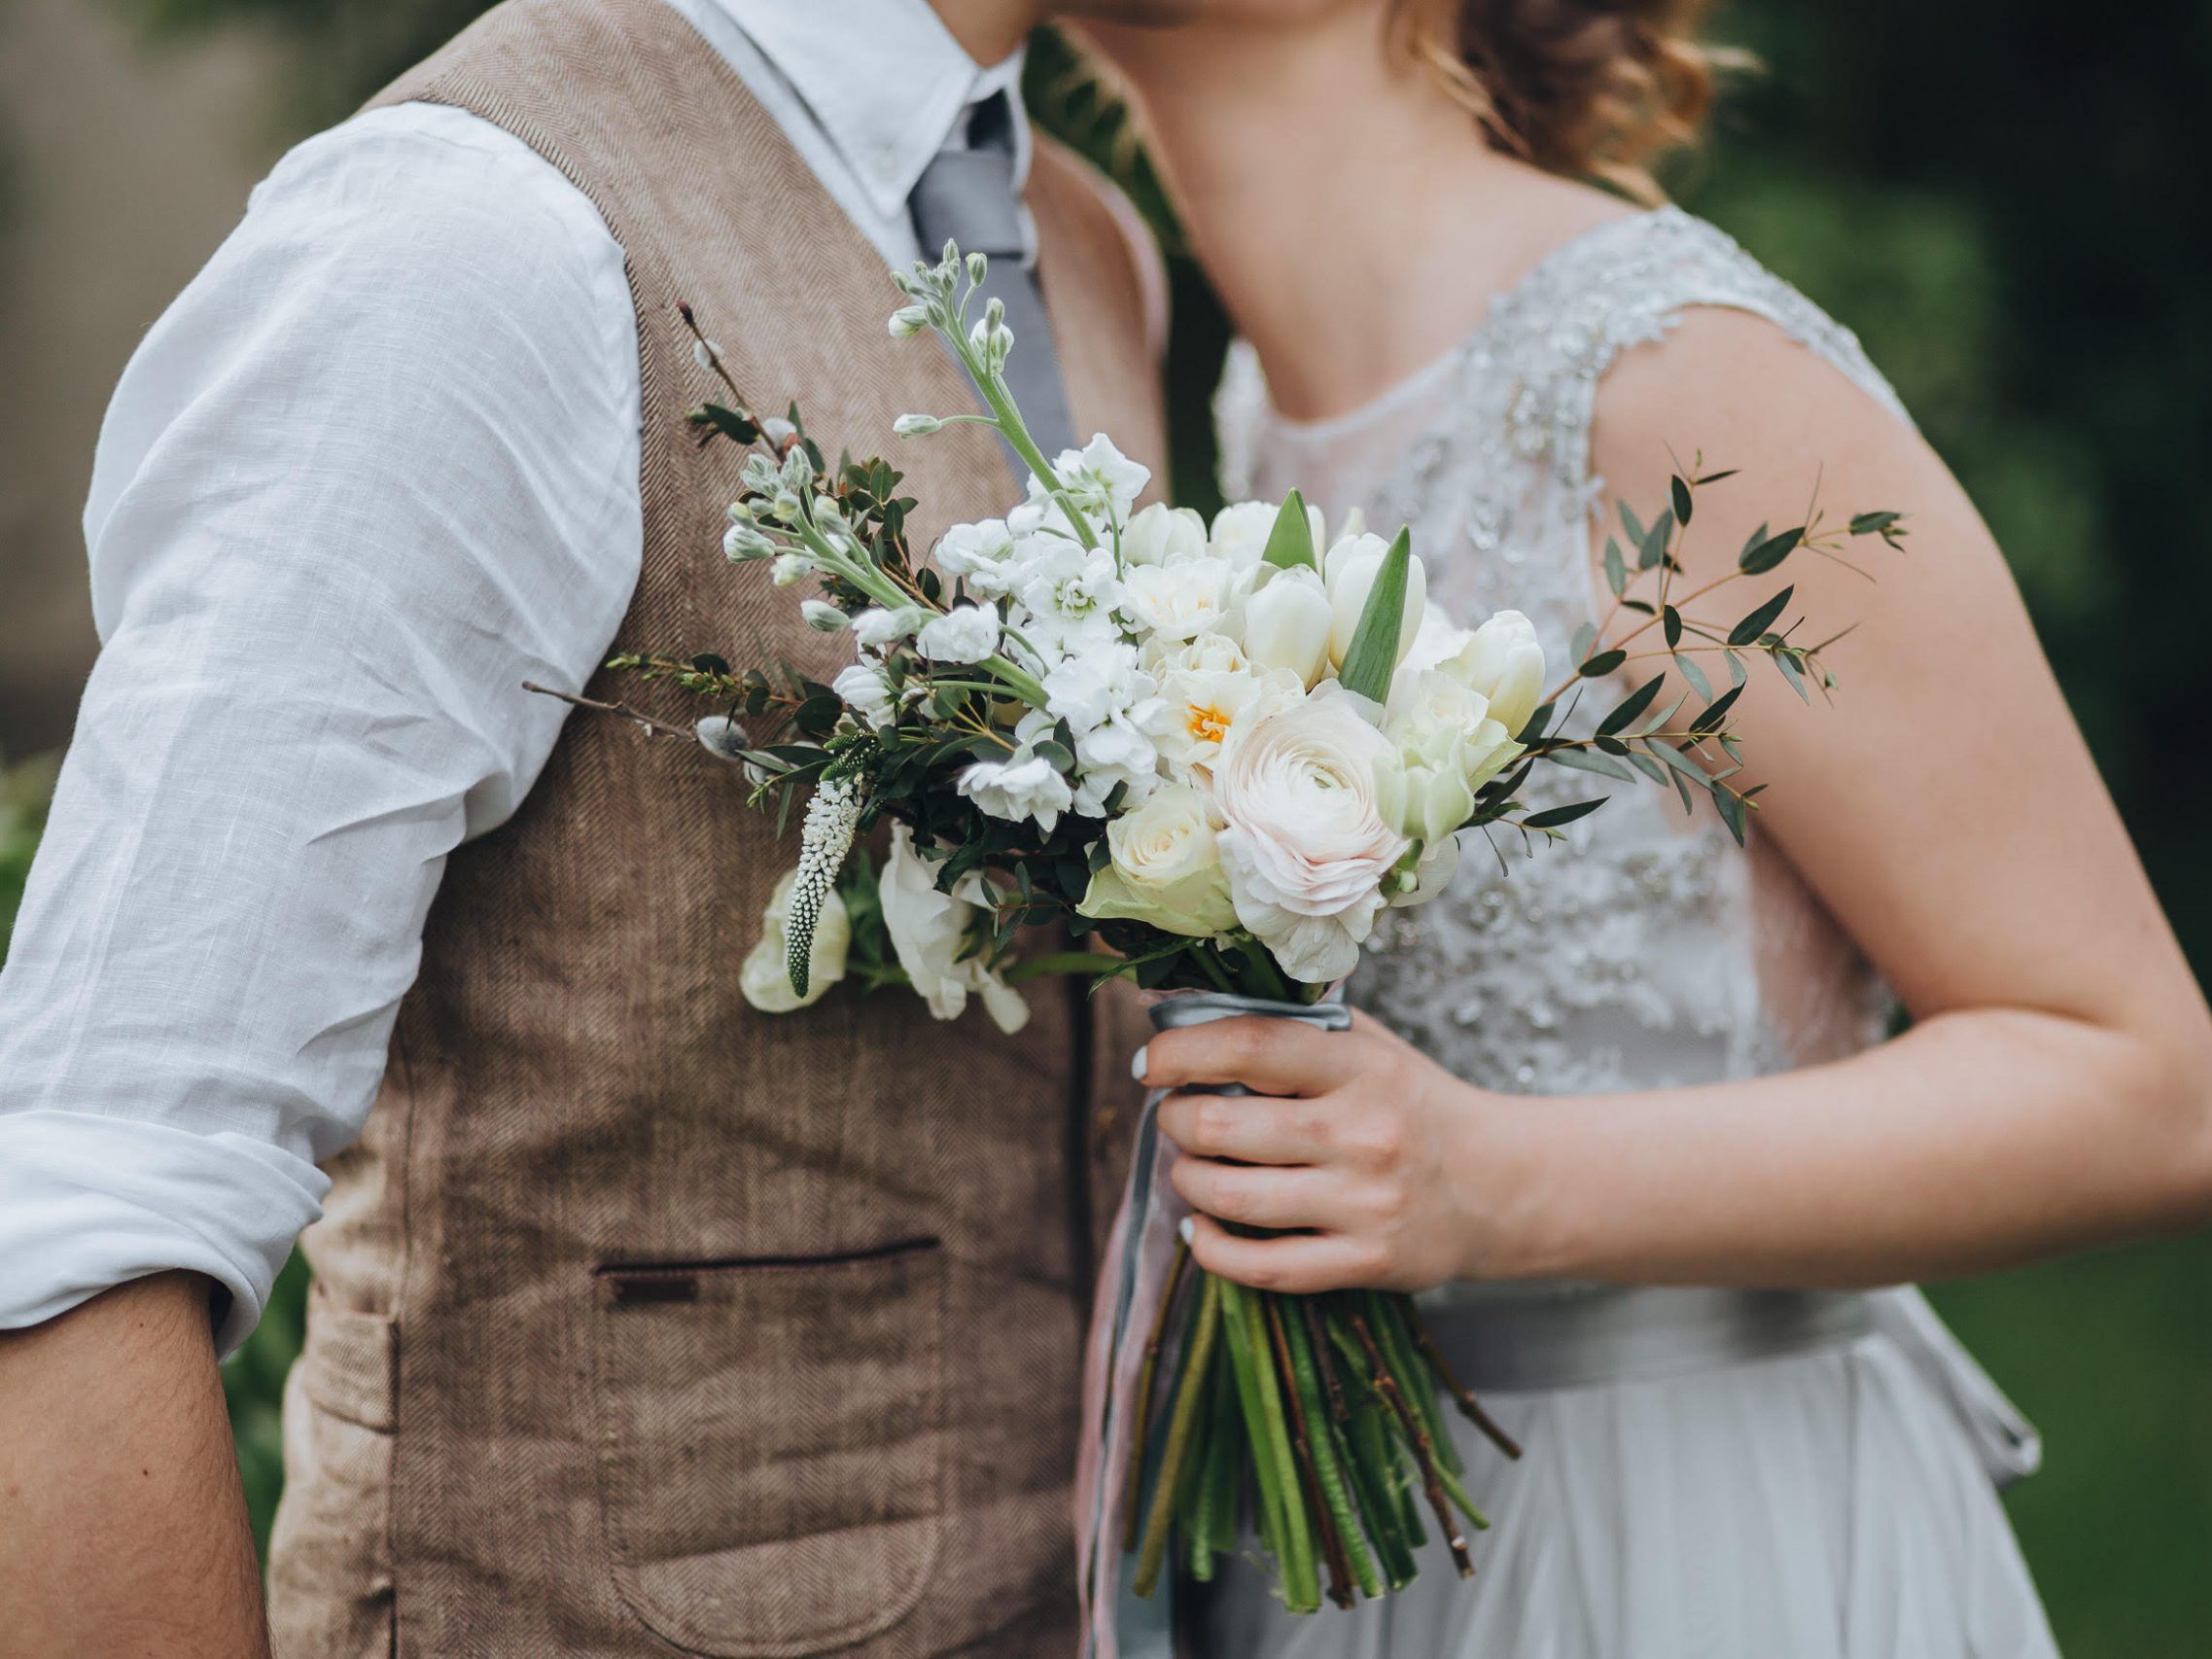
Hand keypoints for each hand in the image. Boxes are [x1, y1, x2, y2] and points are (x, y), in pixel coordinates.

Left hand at [1140, 1011, 1538, 1293]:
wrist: (1497, 1184)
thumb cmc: (1412, 1105)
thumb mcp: (1370, 1048)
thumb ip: (1293, 1030)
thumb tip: (1186, 1015)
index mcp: (1361, 1068)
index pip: (1250, 1046)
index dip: (1181, 1052)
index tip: (1150, 1064)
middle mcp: (1363, 1134)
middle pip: (1222, 1125)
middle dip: (1177, 1120)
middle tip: (1176, 1116)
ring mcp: (1364, 1204)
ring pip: (1231, 1196)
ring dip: (1186, 1180)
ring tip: (1190, 1168)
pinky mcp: (1365, 1263)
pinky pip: (1262, 1266)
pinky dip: (1212, 1248)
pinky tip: (1201, 1228)